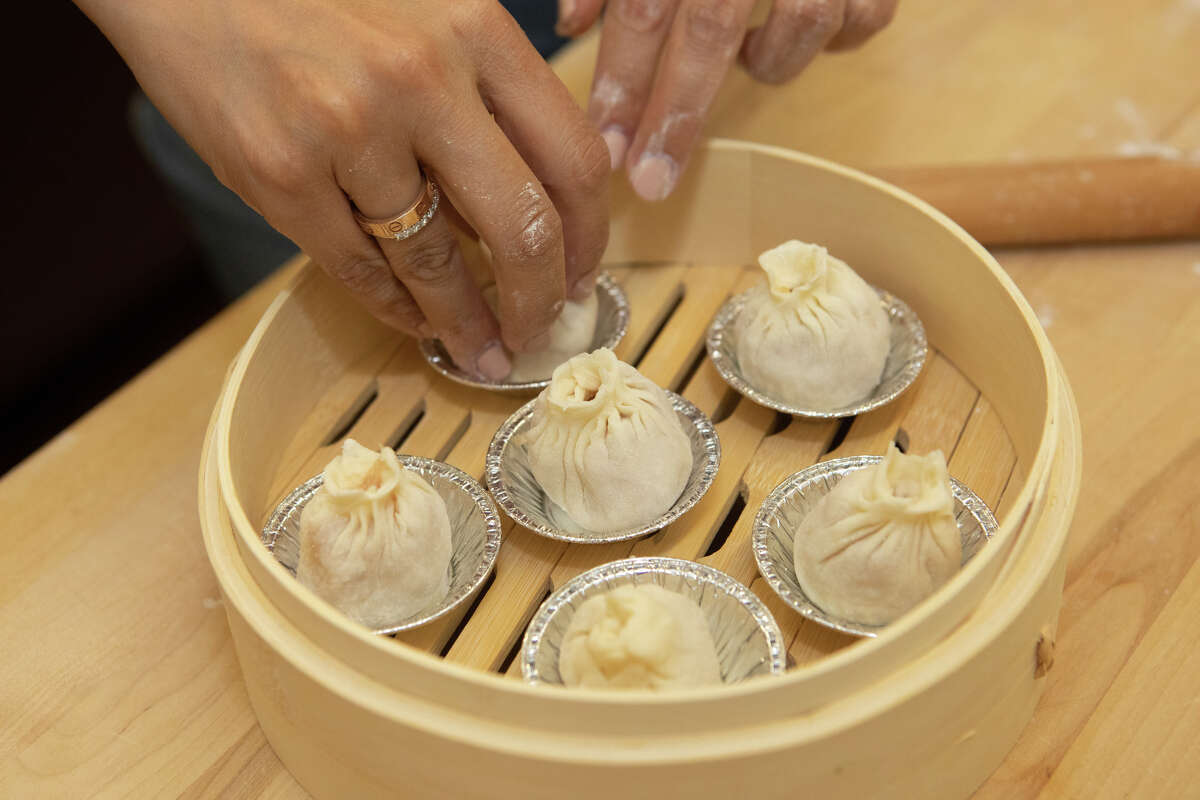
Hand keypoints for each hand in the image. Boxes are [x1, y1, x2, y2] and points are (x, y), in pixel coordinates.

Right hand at [78, 0, 609, 379]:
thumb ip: (485, 97)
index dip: (592, 236)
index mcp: (474, 28)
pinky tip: (417, 321)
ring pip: (435, 262)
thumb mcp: (427, 15)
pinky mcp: (279, 174)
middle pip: (522, 227)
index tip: (584, 275)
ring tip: (483, 350)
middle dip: (541, 301)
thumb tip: (532, 211)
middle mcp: (419, 77)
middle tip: (540, 332)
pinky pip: (358, 269)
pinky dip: (397, 308)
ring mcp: (345, 129)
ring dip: (467, 322)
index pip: (574, 158)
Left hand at [557, 0, 897, 200]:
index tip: (605, 148)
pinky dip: (839, 35)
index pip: (644, 8)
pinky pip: (865, 20)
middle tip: (650, 181)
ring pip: (799, 27)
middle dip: (676, 115)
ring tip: (751, 56)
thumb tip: (569, 23)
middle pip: (710, 33)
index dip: (622, 81)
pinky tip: (806, 27)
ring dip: (768, 60)